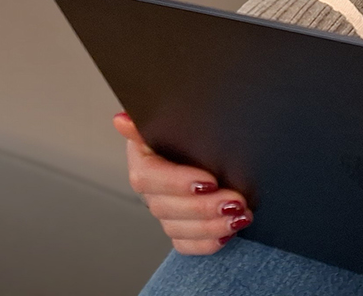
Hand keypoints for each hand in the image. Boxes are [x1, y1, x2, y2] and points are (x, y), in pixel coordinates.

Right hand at [113, 112, 252, 254]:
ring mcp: (163, 209)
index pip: (150, 176)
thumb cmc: (194, 125)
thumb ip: (154, 118)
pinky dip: (207, 243)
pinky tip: (228, 234)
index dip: (177, 183)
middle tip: (235, 201)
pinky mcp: (178, 227)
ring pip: (176, 229)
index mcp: (143, 155)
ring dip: (211, 226)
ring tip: (240, 216)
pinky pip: (185, 245)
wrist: (212, 140)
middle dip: (204, 208)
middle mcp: (150, 186)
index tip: (208, 181)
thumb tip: (122, 120)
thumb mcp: (177, 117)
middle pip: (165, 207)